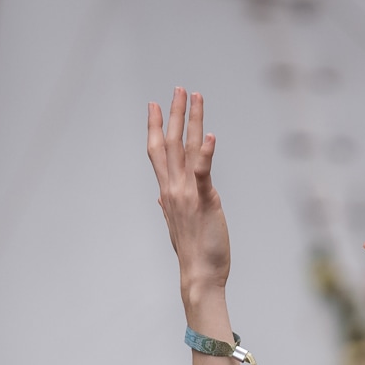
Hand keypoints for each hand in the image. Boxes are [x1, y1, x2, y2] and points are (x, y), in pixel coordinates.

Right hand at [146, 88, 230, 299]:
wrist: (199, 275)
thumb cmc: (192, 252)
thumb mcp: (176, 225)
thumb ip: (168, 206)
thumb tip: (160, 197)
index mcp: (168, 192)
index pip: (157, 153)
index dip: (155, 127)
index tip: (154, 105)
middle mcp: (174, 189)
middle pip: (170, 143)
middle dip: (174, 114)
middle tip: (178, 89)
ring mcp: (188, 194)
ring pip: (187, 150)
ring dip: (191, 121)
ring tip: (195, 97)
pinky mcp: (205, 201)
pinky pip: (203, 173)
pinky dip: (206, 153)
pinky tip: (210, 135)